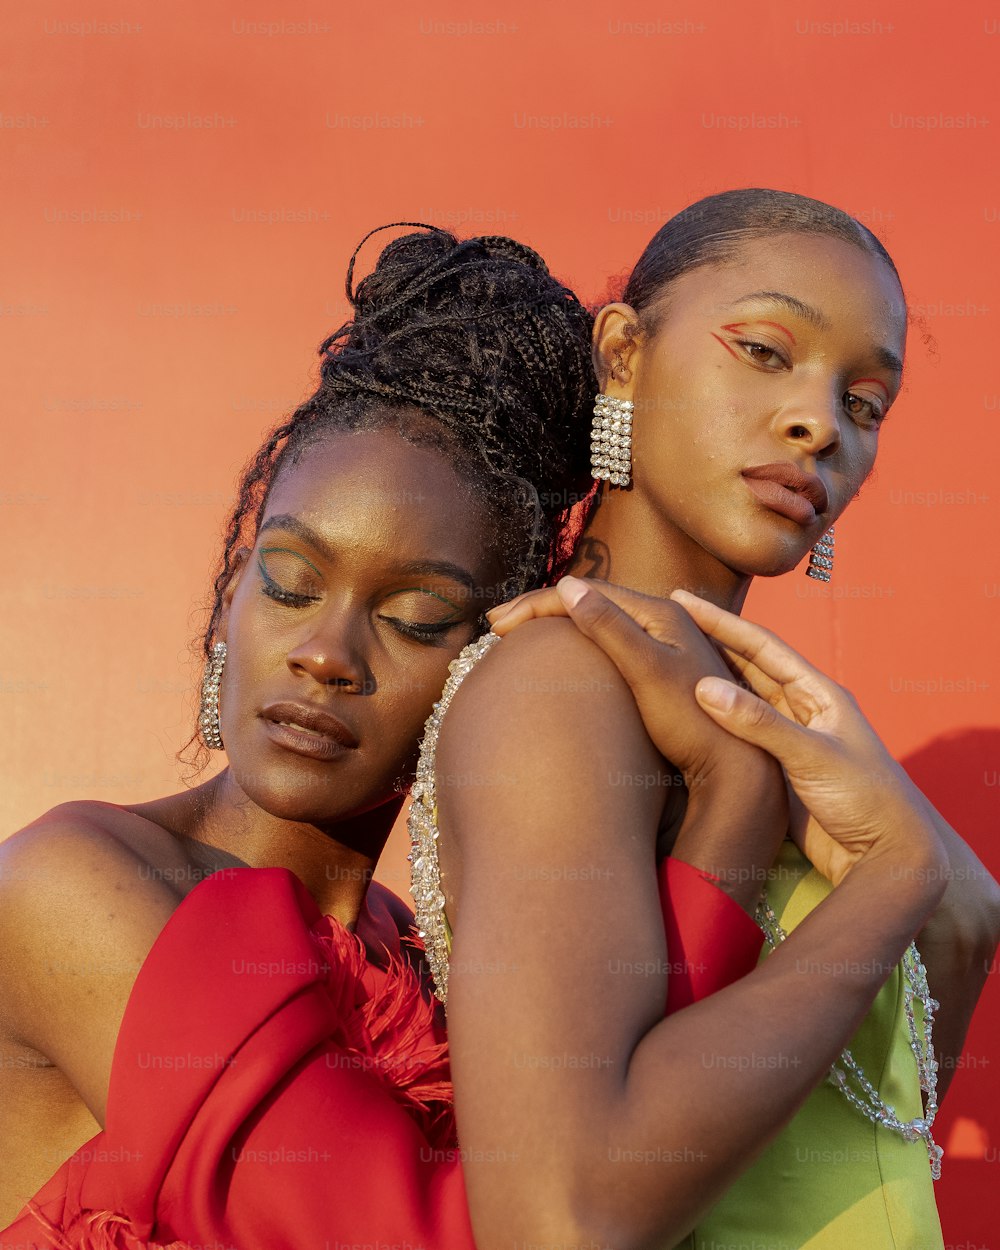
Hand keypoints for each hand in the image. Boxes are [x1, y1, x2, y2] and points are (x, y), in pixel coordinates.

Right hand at [491, 578, 775, 794]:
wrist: (735, 766)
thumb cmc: (693, 721)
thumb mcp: (647, 672)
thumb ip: (610, 629)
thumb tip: (567, 587)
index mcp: (662, 612)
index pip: (588, 594)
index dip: (537, 605)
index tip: (497, 625)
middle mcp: (668, 621)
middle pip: (594, 601)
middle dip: (542, 609)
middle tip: (497, 625)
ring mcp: (668, 646)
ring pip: (602, 621)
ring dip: (559, 624)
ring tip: (522, 635)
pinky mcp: (666, 671)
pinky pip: (612, 642)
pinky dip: (578, 643)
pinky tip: (567, 656)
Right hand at [672, 589, 946, 888]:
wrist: (887, 856)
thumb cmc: (866, 799)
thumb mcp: (812, 756)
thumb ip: (759, 724)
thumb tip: (704, 687)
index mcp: (819, 694)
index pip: (762, 647)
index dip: (721, 623)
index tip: (683, 600)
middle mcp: (802, 711)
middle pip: (747, 668)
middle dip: (708, 643)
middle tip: (666, 621)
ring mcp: (788, 742)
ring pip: (740, 702)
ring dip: (706, 680)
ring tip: (666, 659)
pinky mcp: (777, 772)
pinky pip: (737, 738)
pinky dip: (711, 723)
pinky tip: (684, 714)